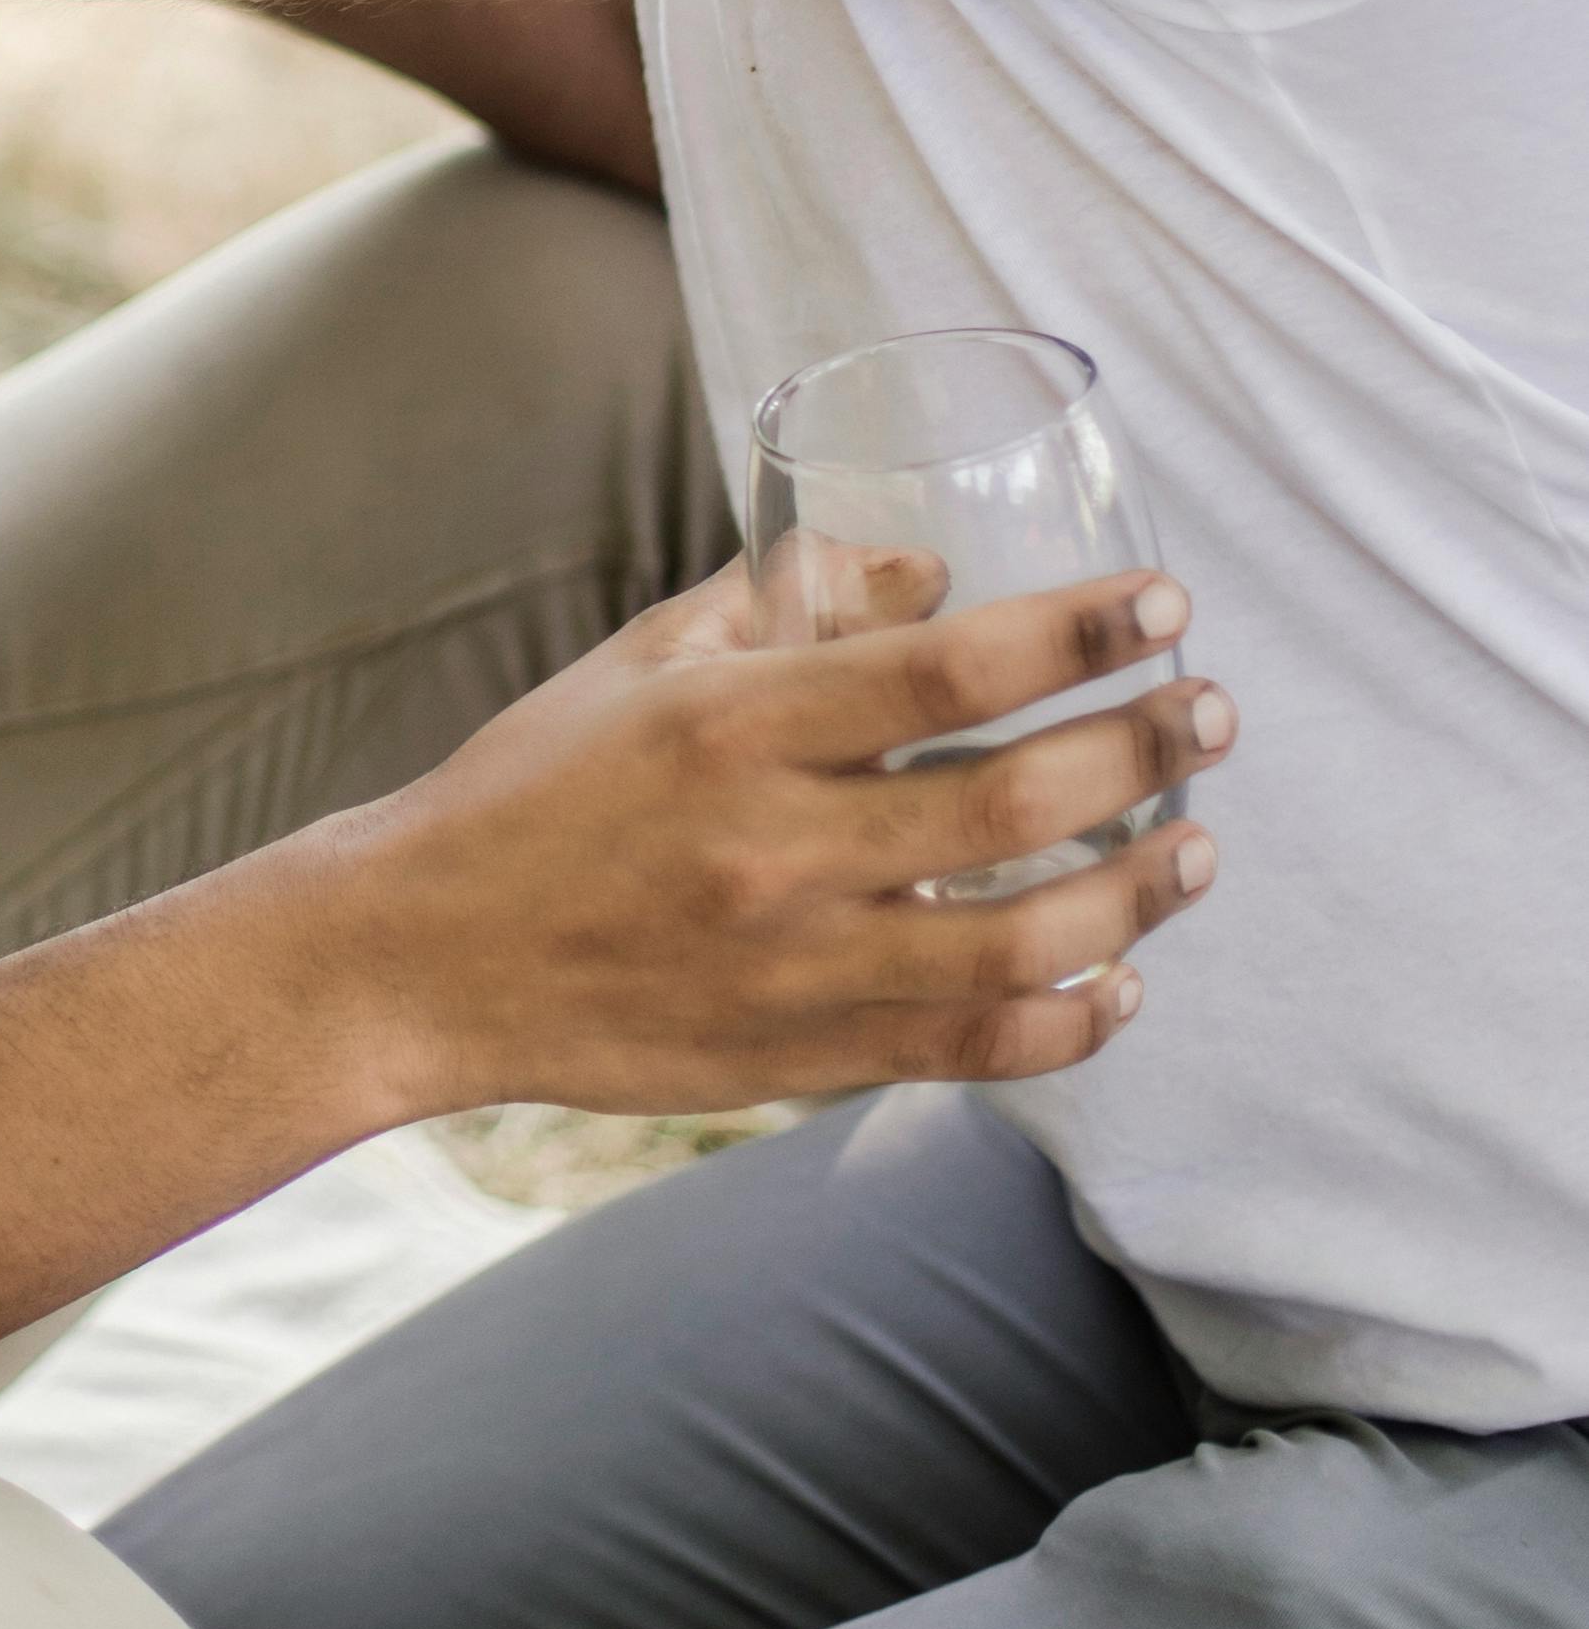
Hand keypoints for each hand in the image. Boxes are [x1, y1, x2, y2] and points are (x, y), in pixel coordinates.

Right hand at [335, 561, 1228, 1117]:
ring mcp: (793, 966)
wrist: (420, 958)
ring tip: (1195, 849)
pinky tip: (1118, 975)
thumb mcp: (639, 661)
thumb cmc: (532, 790)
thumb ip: (781, 598)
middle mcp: (775, 848)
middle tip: (1208, 716)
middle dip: (1144, 751)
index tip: (1164, 605)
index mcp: (734, 725)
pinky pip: (973, 1049)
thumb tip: (932, 570)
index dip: (1080, 632)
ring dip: (1137, 891)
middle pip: (1018, 802)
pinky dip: (1070, 1018)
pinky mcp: (798, 1058)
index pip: (951, 670)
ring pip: (1025, 941)